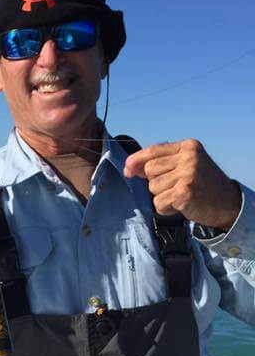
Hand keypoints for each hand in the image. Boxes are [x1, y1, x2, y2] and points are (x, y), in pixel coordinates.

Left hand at [123, 138, 241, 231]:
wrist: (228, 203)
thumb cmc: (202, 184)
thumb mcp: (186, 165)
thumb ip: (161, 163)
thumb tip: (129, 168)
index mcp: (188, 146)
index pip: (153, 150)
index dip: (136, 160)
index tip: (128, 170)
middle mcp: (189, 158)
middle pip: (149, 170)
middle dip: (156, 182)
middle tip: (175, 187)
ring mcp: (188, 175)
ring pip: (153, 188)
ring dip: (162, 197)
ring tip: (180, 196)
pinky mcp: (185, 193)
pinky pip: (159, 202)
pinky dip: (166, 208)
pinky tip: (181, 205)